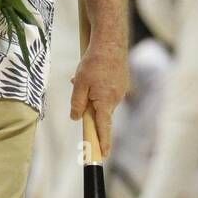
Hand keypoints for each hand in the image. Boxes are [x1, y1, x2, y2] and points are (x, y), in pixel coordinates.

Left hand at [69, 37, 129, 158]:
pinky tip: (93, 71)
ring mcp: (121, 90)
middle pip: (100, 112)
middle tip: (79, 84)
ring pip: (103, 99)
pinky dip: (98, 85)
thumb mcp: (80, 84)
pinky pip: (107, 90)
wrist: (111, 41)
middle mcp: (116, 99)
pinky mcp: (122, 82)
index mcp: (105, 102)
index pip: (103, 129)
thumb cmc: (94, 62)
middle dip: (89, 106)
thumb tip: (76, 118)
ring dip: (92, 93)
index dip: (102, 143)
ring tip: (84, 74)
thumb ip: (77, 103)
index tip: (103, 156)